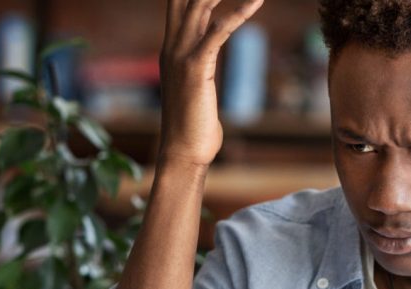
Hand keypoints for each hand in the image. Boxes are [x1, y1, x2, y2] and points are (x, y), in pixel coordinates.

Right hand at [157, 0, 262, 168]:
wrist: (183, 153)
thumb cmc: (194, 125)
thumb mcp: (195, 83)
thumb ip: (200, 59)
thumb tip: (208, 46)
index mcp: (171, 47)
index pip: (178, 1)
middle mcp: (171, 45)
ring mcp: (180, 55)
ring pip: (200, 5)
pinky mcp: (195, 68)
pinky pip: (218, 31)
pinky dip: (239, 12)